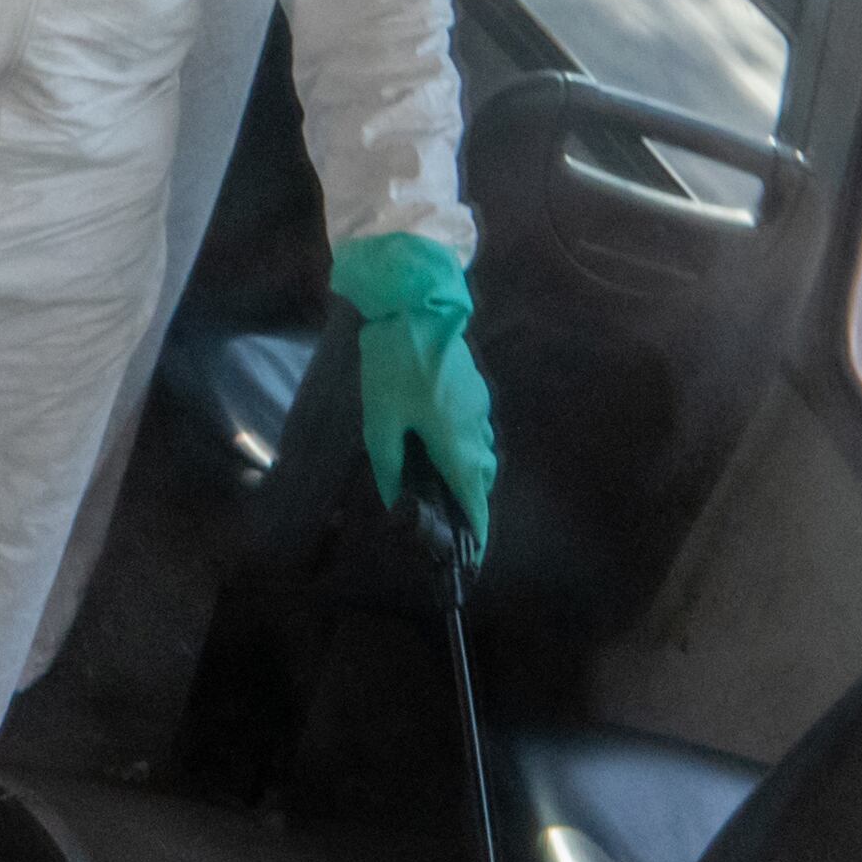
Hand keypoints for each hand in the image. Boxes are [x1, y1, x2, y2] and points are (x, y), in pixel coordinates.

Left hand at [333, 232, 496, 546]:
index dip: (477, 528)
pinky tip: (436, 437)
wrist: (418, 309)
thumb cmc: (397, 368)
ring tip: (438, 477)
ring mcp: (480, 408)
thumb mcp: (381, 422)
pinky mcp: (475, 389)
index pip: (474, 499)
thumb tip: (396, 497)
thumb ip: (390, 465)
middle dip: (468, 499)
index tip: (476, 552)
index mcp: (456, 445)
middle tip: (447, 513)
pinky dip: (462, 445)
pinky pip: (474, 429)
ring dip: (465, 470)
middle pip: (480, 478)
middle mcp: (476, 431)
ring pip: (479, 452)